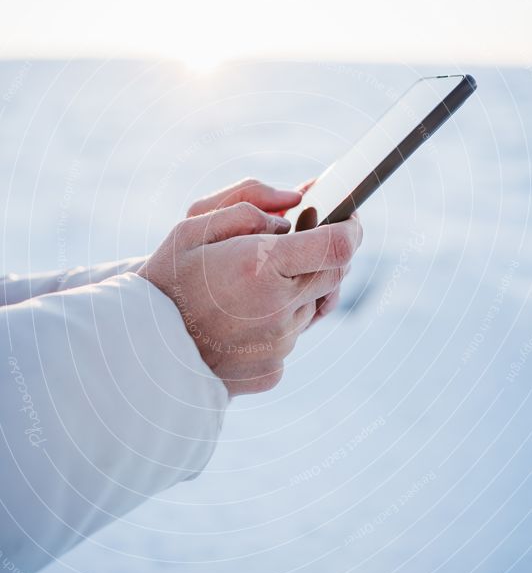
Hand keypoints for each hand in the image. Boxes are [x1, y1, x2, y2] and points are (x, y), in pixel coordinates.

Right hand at [138, 184, 362, 395]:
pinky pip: (290, 338)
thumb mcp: (193, 225)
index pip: (339, 246)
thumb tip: (293, 204)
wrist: (138, 352)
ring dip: (296, 291)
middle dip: (324, 255)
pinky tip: (241, 321)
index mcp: (262, 267)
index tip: (348, 217)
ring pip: (312, 307)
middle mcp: (278, 310)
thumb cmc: (165, 282)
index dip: (351, 228)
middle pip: (334, 275)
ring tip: (252, 288)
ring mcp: (279, 346)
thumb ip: (248, 201)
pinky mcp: (273, 371)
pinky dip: (277, 324)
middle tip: (295, 245)